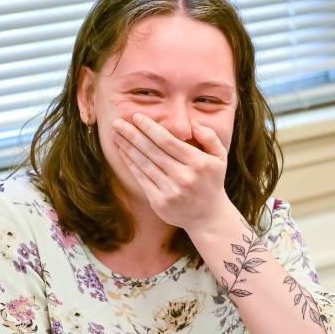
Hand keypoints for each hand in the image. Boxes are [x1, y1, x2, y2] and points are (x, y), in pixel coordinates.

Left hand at [111, 113, 233, 234]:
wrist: (208, 217)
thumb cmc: (211, 181)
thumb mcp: (219, 157)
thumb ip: (209, 137)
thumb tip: (192, 123)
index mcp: (197, 163)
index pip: (168, 141)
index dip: (149, 128)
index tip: (136, 117)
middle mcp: (183, 176)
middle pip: (152, 151)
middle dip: (133, 135)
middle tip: (117, 123)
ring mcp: (170, 191)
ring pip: (144, 164)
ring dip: (127, 148)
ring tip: (116, 135)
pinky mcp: (159, 202)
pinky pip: (142, 179)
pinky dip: (130, 164)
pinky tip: (122, 152)